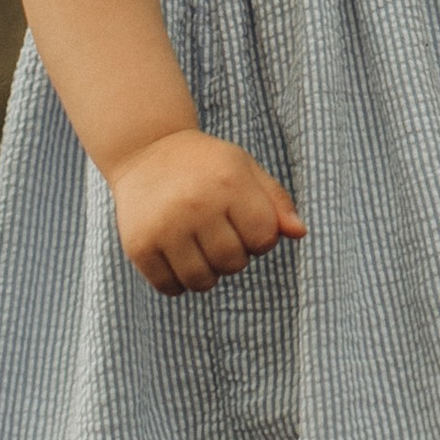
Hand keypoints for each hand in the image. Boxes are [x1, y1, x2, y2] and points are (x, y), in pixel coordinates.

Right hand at [109, 130, 305, 295]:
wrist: (146, 151)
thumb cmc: (206, 164)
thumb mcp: (245, 169)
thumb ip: (276, 201)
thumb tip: (300, 233)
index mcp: (229, 183)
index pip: (264, 239)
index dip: (261, 238)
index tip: (246, 224)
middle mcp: (196, 205)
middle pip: (233, 263)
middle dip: (234, 256)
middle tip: (219, 234)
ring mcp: (165, 227)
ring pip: (202, 281)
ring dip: (207, 274)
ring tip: (200, 248)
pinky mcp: (138, 245)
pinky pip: (169, 287)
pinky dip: (178, 283)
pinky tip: (177, 257)